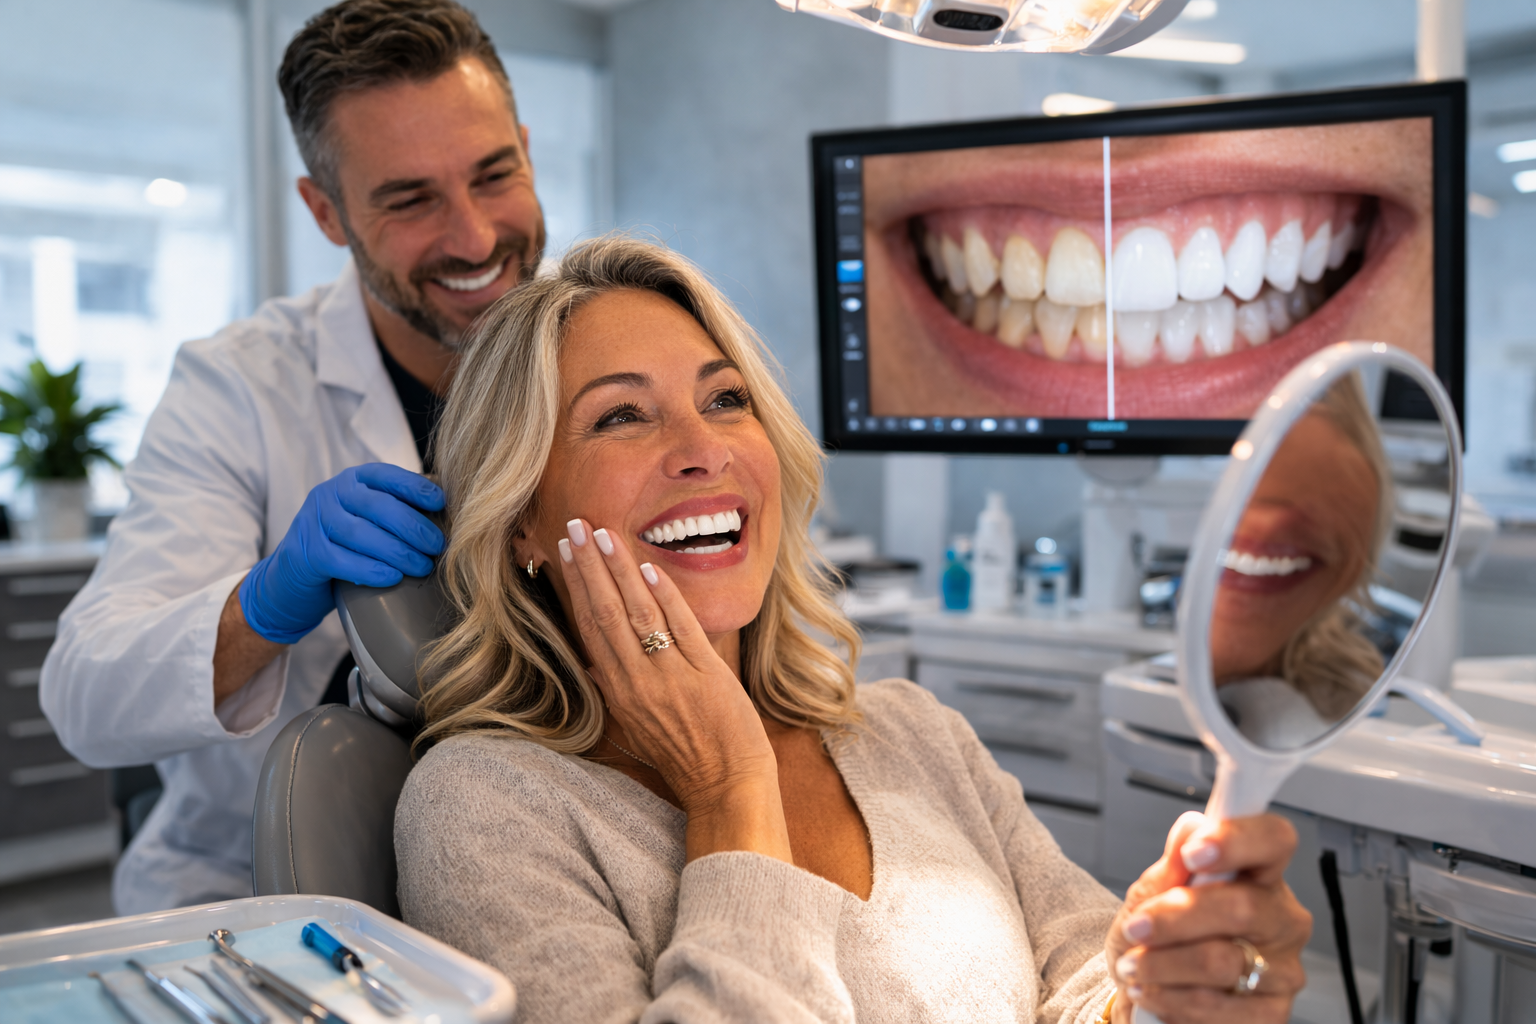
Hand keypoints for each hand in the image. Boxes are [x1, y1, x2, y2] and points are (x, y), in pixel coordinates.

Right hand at [238, 463, 443, 643]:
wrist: (292, 576)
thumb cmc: (345, 546)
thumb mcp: (368, 520)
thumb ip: (397, 510)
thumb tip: (450, 513)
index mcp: (352, 480)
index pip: (387, 475)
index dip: (416, 487)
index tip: (442, 504)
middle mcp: (330, 494)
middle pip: (378, 506)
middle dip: (413, 526)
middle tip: (438, 546)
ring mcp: (313, 522)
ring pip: (361, 534)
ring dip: (398, 551)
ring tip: (423, 566)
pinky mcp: (306, 553)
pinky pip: (342, 560)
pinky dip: (370, 569)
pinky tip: (393, 578)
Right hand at [557, 518, 791, 864]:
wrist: (725, 784)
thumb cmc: (683, 757)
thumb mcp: (635, 728)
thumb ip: (612, 692)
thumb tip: (589, 664)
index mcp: (617, 693)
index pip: (589, 628)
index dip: (576, 587)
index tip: (566, 553)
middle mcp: (637, 682)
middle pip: (604, 613)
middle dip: (588, 566)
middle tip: (575, 526)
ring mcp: (670, 676)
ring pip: (637, 613)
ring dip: (619, 570)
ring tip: (604, 534)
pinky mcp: (705, 674)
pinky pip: (679, 626)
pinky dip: (664, 595)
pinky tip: (649, 568)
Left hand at [1104, 812, 1310, 1023]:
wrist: (1144, 988)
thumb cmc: (1158, 935)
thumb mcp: (1153, 892)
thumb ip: (1173, 864)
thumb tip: (1191, 828)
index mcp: (1260, 875)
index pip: (1273, 840)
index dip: (1237, 840)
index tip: (1193, 852)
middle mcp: (1282, 919)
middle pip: (1242, 907)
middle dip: (1175, 918)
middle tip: (1137, 928)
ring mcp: (1283, 970)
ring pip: (1221, 962)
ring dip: (1162, 965)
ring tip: (1134, 966)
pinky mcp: (1271, 1015)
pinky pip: (1217, 1009)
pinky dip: (1171, 1000)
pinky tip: (1154, 992)